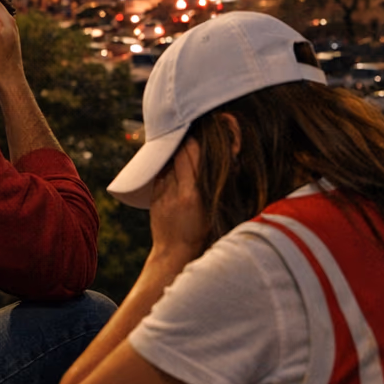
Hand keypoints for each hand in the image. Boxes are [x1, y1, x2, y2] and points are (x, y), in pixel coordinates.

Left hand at [148, 139, 208, 269]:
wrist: (173, 253)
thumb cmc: (200, 234)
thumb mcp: (212, 211)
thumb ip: (215, 189)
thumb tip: (229, 165)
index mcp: (193, 196)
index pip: (192, 160)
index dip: (194, 144)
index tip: (198, 132)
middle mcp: (176, 192)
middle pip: (178, 158)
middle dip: (183, 143)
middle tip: (189, 130)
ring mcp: (162, 194)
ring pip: (167, 164)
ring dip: (174, 152)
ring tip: (180, 140)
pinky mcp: (154, 197)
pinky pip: (160, 174)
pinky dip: (167, 166)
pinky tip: (172, 160)